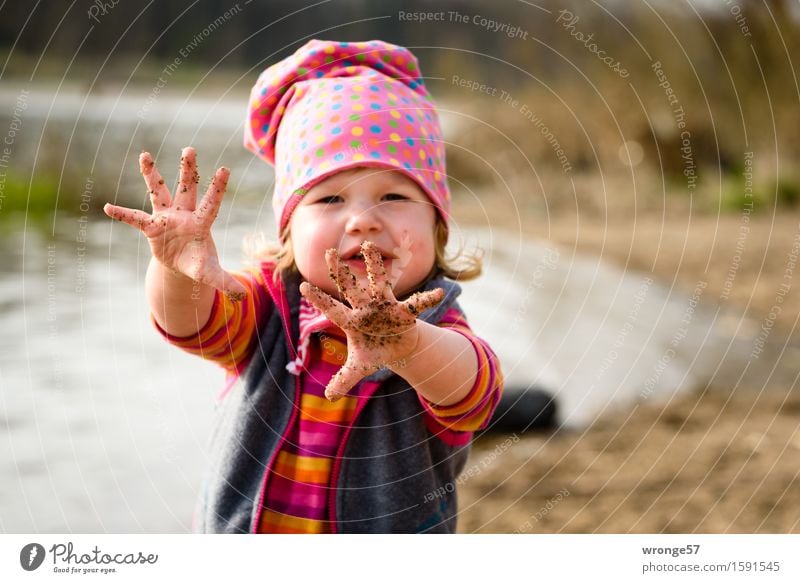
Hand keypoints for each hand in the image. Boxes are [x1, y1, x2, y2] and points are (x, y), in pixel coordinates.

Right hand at [103, 147, 245, 299]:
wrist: (181, 265)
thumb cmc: (198, 264)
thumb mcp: (211, 274)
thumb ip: (225, 282)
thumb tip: (242, 296)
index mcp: (202, 223)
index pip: (212, 202)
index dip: (218, 187)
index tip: (225, 169)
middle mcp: (184, 215)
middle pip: (187, 188)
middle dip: (188, 170)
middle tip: (190, 148)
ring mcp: (167, 218)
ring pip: (160, 192)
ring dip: (152, 175)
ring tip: (144, 155)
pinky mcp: (152, 227)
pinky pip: (135, 218)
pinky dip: (123, 214)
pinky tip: (108, 208)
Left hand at [300, 241, 443, 400]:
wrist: (398, 346)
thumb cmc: (374, 351)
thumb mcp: (360, 367)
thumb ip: (344, 378)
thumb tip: (329, 396)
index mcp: (351, 321)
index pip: (332, 309)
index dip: (318, 299)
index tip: (302, 287)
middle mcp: (365, 308)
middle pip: (350, 288)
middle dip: (340, 271)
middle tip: (328, 252)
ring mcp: (385, 306)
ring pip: (379, 282)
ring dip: (374, 265)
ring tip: (368, 246)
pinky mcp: (404, 310)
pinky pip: (417, 303)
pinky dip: (428, 299)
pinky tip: (439, 294)